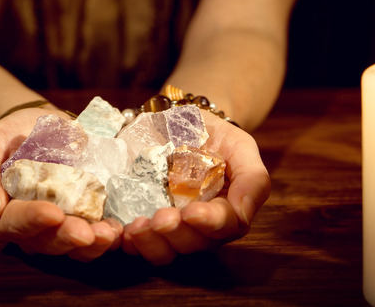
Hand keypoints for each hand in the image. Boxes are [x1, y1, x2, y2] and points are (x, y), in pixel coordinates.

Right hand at [0, 107, 122, 261]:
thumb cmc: (8, 137)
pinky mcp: (85, 221)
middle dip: (67, 238)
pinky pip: (96, 238)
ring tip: (109, 233)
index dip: (33, 220)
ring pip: (73, 248)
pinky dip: (110, 236)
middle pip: (47, 242)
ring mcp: (60, 228)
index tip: (52, 212)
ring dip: (93, 244)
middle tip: (86, 232)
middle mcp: (31, 229)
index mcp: (2, 215)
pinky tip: (120, 229)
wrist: (37, 126)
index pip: (14, 224)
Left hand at [121, 111, 270, 264]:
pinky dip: (130, 243)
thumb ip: (252, 179)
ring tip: (137, 227)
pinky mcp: (145, 223)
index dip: (209, 223)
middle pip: (194, 244)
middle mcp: (201, 228)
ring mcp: (172, 229)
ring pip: (166, 252)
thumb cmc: (216, 137)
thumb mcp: (241, 147)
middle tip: (159, 218)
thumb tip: (243, 213)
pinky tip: (122, 232)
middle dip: (176, 234)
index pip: (226, 227)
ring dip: (151, 243)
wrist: (181, 122)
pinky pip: (138, 244)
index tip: (191, 212)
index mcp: (228, 212)